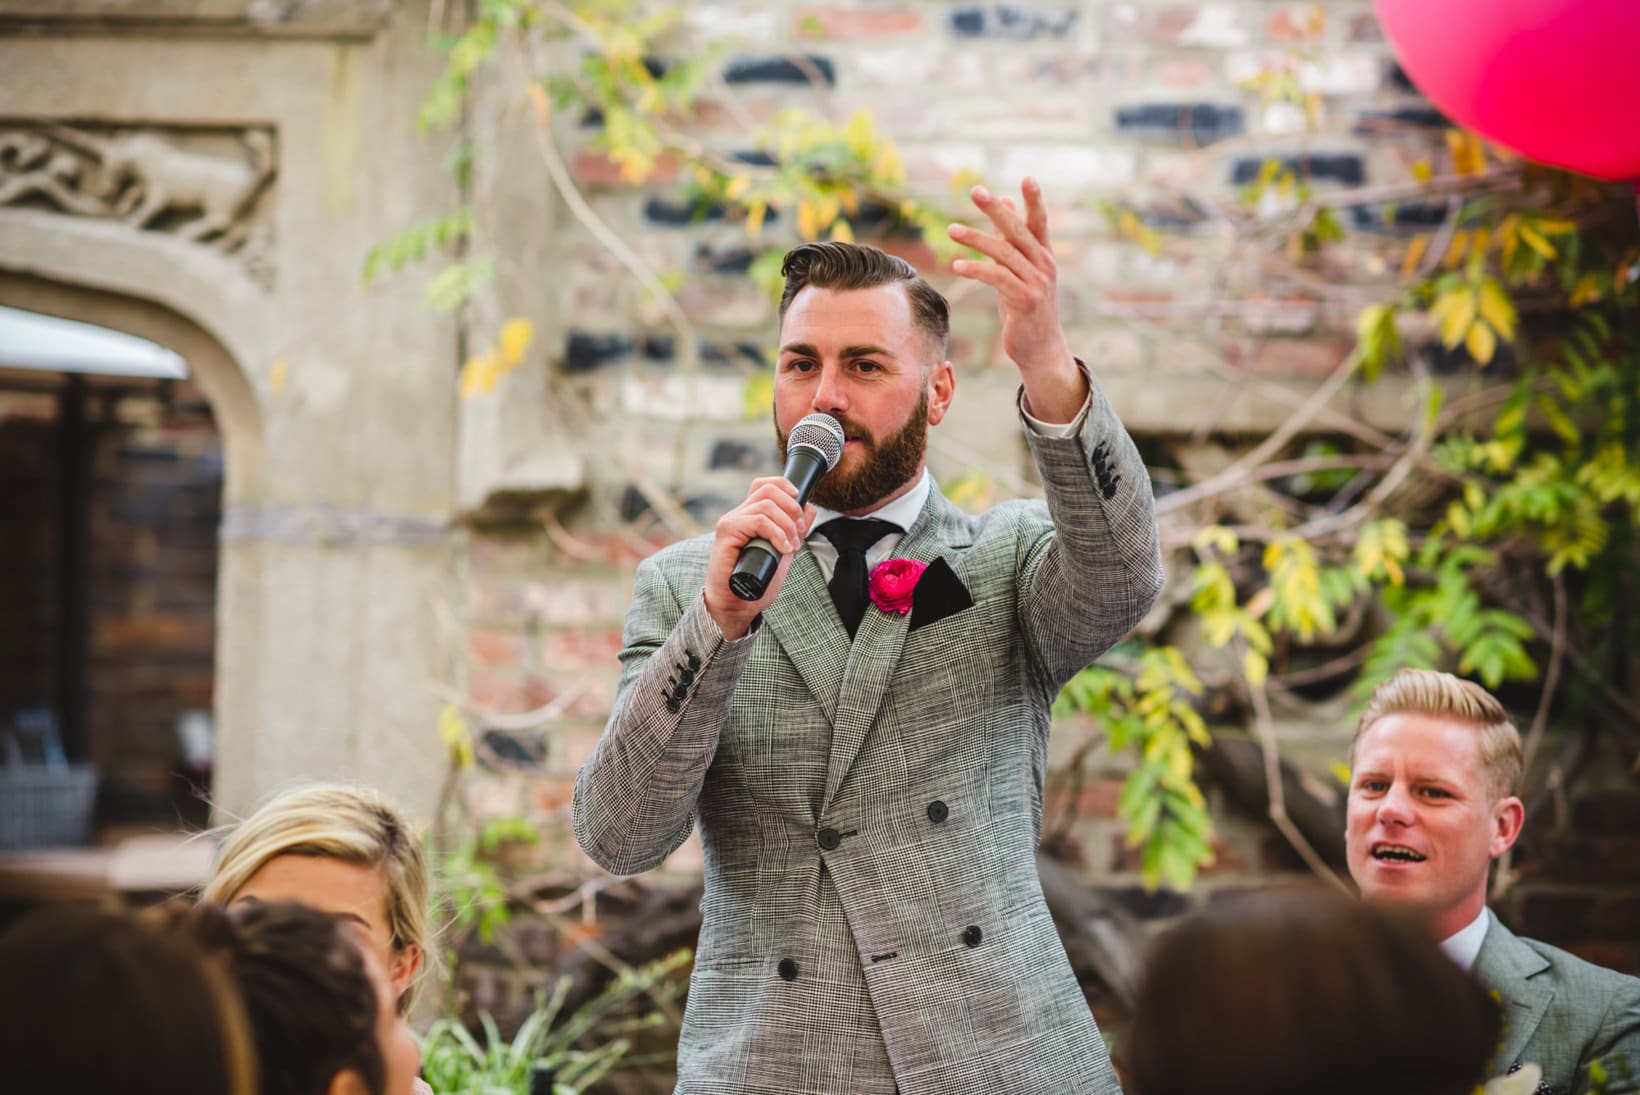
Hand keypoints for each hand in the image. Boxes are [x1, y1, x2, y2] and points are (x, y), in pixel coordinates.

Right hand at [703, 476, 816, 639]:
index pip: (764, 485)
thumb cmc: (756, 580)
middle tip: (800, 532)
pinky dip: (777, 533)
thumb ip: (794, 530)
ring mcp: (731, 522)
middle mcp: (739, 515)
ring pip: (766, 505)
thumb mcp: (783, 551)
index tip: (800, 501)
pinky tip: (783, 547)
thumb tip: (810, 508)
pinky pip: (759, 520)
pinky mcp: (727, 532)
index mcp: (749, 516)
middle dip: (792, 508)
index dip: (784, 486)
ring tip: (792, 545)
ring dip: (787, 525)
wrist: (737, 604)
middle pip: (768, 490)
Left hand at [948, 177, 1086, 422]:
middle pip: (1018, 231)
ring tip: (951, 230)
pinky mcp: (1025, 300)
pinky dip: (976, 269)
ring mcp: (1037, 282)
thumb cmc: (1025, 306)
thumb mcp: (1019, 270)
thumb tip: (1004, 204)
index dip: (1034, 200)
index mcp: (1044, 255)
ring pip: (1003, 253)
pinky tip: (956, 265)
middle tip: (974, 191)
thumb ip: (1011, 239)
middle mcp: (1044, 265)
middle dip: (995, 210)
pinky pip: (997, 278)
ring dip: (975, 239)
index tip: (1027, 177)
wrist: (1039, 348)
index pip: (1039, 222)